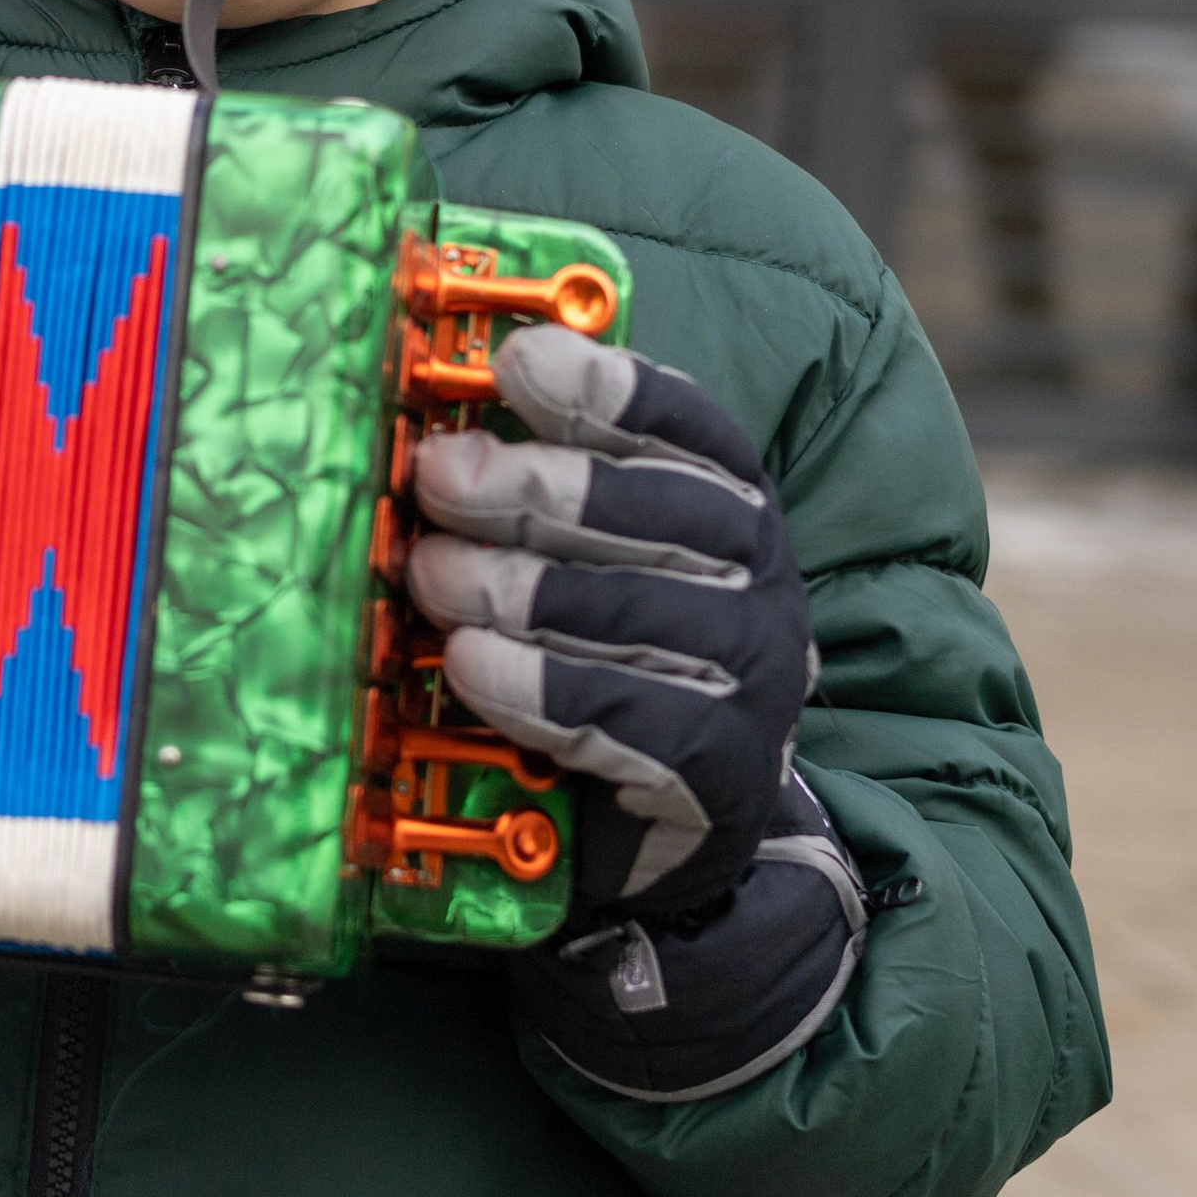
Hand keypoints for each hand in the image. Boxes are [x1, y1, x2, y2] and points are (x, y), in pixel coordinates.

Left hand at [405, 323, 813, 916]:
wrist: (671, 833)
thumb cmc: (611, 670)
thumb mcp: (590, 568)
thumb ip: (544, 493)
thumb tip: (444, 428)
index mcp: (735, 510)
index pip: (689, 428)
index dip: (605, 389)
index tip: (518, 363)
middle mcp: (764, 583)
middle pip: (651, 512)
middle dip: (532, 488)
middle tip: (439, 476)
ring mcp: (754, 677)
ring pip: (630, 611)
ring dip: (518, 588)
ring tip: (432, 574)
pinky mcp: (724, 768)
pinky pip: (623, 715)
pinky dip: (537, 687)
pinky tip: (471, 665)